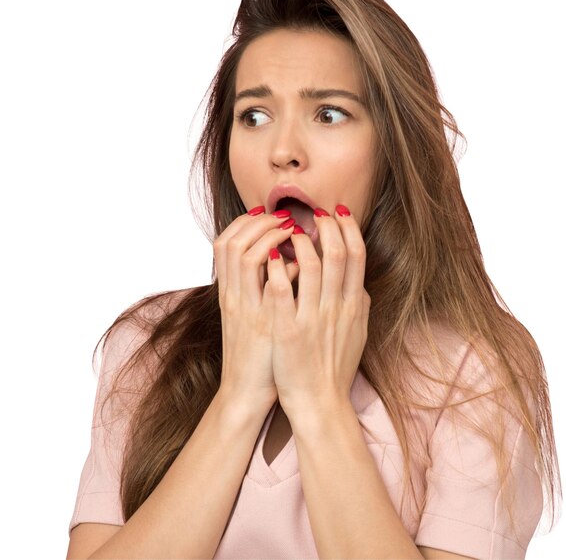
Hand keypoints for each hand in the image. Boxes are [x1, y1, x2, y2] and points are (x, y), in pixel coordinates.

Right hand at [213, 206, 298, 407]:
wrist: (248, 391)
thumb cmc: (257, 352)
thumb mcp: (252, 314)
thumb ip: (263, 286)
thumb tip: (287, 258)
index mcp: (229, 292)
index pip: (225, 242)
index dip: (245, 223)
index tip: (268, 214)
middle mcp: (232, 296)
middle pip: (232, 242)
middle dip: (259, 223)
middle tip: (284, 217)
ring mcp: (245, 309)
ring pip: (244, 255)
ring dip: (269, 237)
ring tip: (293, 231)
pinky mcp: (264, 324)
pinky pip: (271, 285)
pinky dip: (285, 268)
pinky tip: (300, 264)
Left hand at [265, 204, 370, 418]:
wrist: (319, 401)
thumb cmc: (335, 366)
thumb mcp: (357, 332)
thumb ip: (358, 303)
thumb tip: (357, 278)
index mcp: (353, 305)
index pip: (357, 256)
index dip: (349, 229)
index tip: (339, 212)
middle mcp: (336, 308)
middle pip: (336, 253)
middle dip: (326, 225)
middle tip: (315, 212)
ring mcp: (312, 318)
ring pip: (309, 265)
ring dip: (300, 240)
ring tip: (290, 230)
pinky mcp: (288, 330)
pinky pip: (282, 290)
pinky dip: (276, 268)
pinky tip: (269, 255)